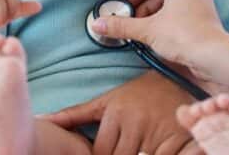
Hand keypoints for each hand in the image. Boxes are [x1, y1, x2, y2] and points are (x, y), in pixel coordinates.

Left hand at [41, 71, 201, 154]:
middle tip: (130, 143)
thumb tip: (44, 120)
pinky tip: (158, 148)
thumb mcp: (109, 100)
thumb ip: (76, 114)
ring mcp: (155, 131)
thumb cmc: (142, 93)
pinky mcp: (175, 140)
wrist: (184, 80)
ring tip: (143, 144)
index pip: (100, 152)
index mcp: (115, 109)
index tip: (111, 147)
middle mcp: (134, 120)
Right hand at [91, 0, 228, 78]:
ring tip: (132, 23)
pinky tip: (149, 29)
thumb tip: (98, 24)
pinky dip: (159, 15)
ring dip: (146, 9)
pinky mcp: (201, 15)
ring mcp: (198, 0)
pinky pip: (175, 8)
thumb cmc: (185, 37)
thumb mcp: (148, 30)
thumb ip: (122, 25)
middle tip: (119, 10)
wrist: (216, 58)